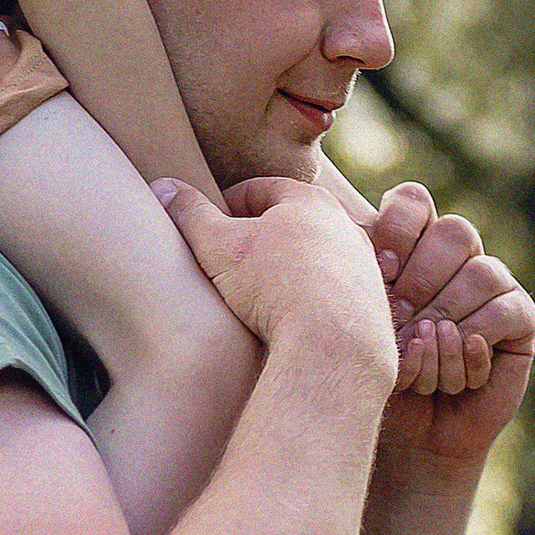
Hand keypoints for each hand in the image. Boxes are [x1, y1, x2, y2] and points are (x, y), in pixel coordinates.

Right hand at [159, 175, 398, 394]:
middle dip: (258, 239)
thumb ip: (189, 214)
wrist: (334, 348)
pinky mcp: (371, 304)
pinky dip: (309, 301)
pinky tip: (286, 322)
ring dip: (286, 271)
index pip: (260, 189)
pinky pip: (331, 294)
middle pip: (291, 223)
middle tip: (227, 262)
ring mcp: (363, 266)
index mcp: (310, 202)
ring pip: (315, 260)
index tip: (207, 227)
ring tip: (255, 296)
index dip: (226, 205)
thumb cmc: (274, 288)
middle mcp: (345, 227)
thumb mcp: (217, 247)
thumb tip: (163, 187)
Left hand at [361, 180, 534, 470]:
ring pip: (482, 272)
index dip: (397, 231)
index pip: (414, 202)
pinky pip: (505, 312)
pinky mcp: (520, 318)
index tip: (378, 273)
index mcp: (413, 243)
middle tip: (398, 321)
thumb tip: (368, 247)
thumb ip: (357, 275)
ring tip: (420, 351)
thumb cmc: (373, 373)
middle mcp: (457, 256)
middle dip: (421, 279)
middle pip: (455, 231)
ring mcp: (494, 283)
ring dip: (445, 317)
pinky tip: (453, 371)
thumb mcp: (355, 320)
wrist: (405, 437)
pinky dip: (472, 344)